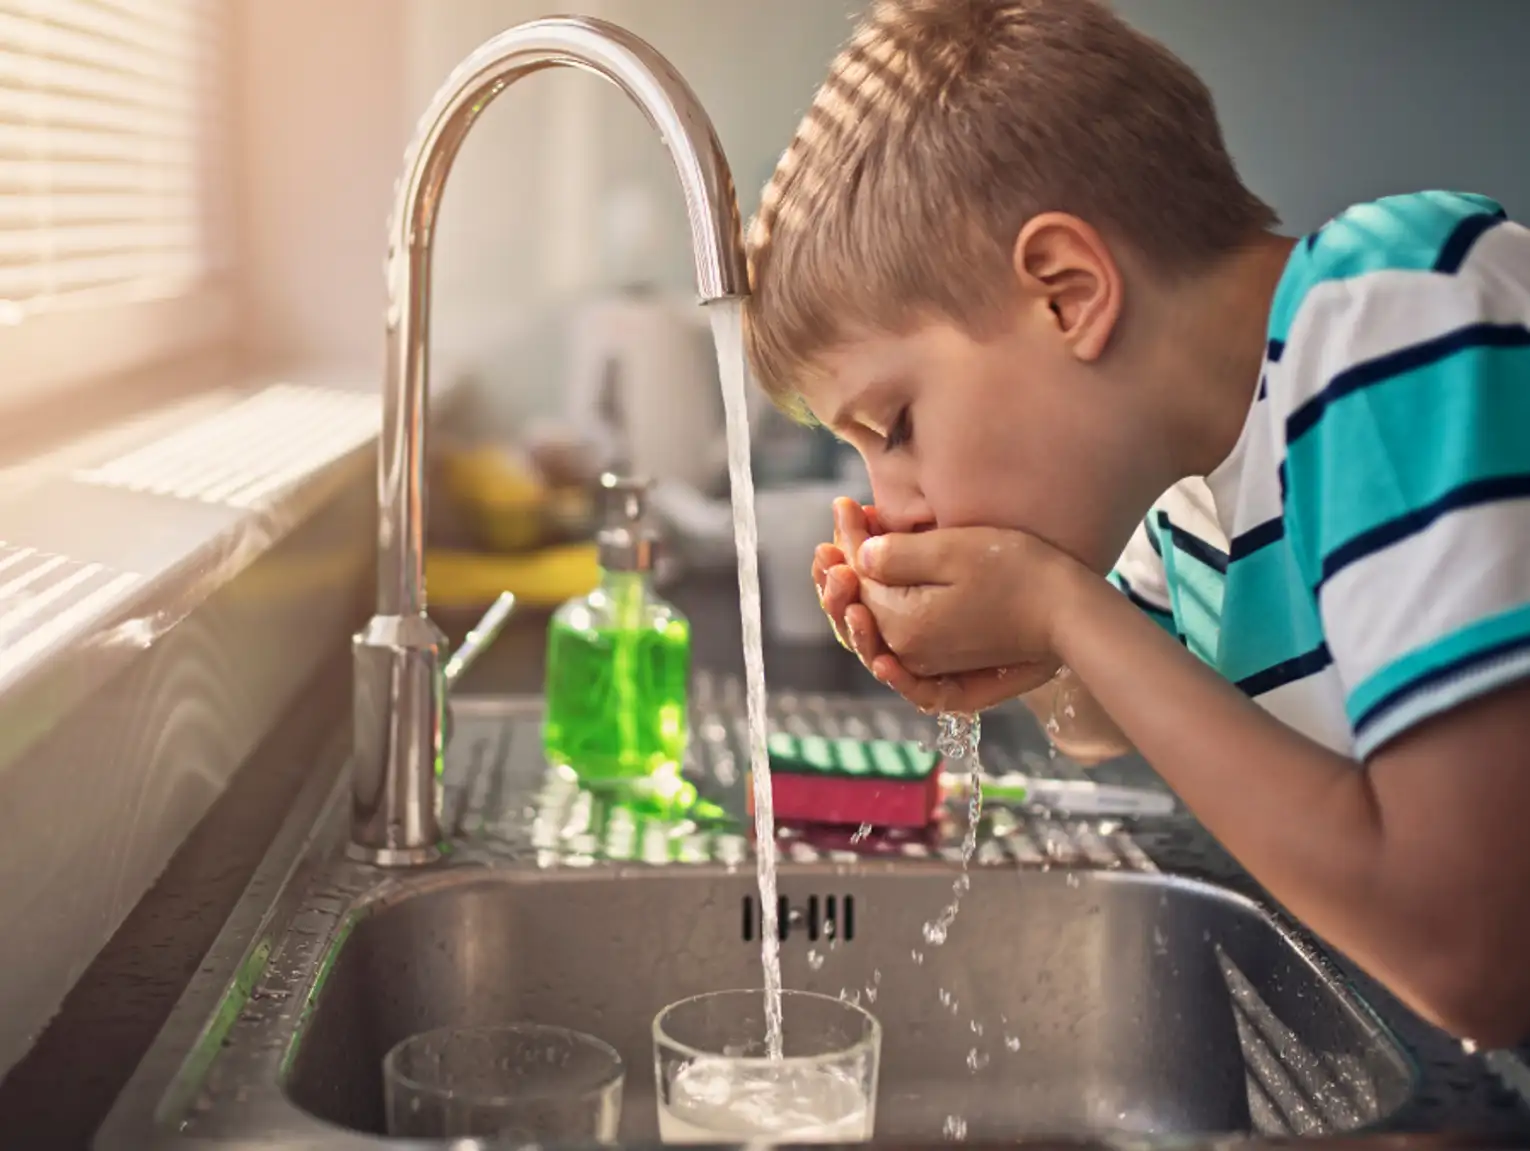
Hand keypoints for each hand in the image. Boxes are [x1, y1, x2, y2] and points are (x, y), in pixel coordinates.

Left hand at [821, 504, 1057, 713]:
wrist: (1068, 613)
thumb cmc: (1017, 572)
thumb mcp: (950, 550)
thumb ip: (895, 555)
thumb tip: (856, 555)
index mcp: (902, 624)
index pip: (856, 578)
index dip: (846, 539)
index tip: (843, 505)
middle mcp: (907, 652)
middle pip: (857, 609)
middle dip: (839, 571)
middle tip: (827, 539)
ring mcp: (928, 663)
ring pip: (873, 631)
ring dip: (851, 601)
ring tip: (838, 570)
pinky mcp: (949, 665)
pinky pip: (900, 658)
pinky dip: (879, 640)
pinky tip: (870, 628)